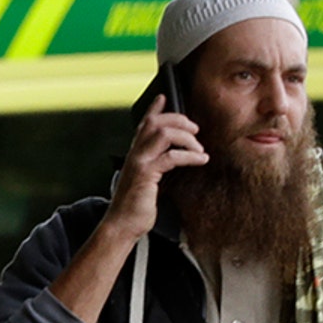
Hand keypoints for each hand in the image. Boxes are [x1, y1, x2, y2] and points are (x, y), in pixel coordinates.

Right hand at [105, 94, 207, 239]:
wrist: (122, 225)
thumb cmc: (135, 206)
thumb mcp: (147, 182)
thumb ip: (156, 167)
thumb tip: (172, 160)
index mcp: (135, 154)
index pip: (144, 124)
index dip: (154, 108)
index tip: (164, 97)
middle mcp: (135, 154)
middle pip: (156, 122)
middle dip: (179, 120)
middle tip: (196, 130)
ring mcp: (139, 162)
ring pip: (163, 133)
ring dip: (187, 137)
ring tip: (200, 149)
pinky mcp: (145, 174)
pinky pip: (171, 156)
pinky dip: (190, 156)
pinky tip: (200, 160)